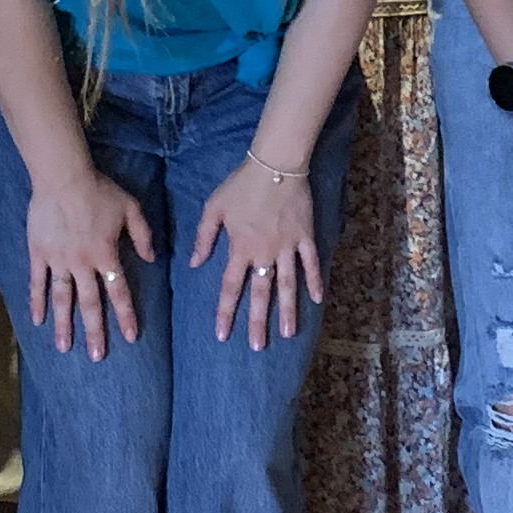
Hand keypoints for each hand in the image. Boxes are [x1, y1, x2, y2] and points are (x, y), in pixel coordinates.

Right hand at [22, 168, 156, 358]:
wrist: (63, 177)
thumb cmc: (99, 189)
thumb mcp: (131, 207)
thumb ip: (142, 234)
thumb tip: (153, 258)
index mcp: (106, 255)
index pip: (119, 292)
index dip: (125, 315)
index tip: (130, 337)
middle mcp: (82, 264)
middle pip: (90, 304)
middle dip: (94, 332)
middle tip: (97, 357)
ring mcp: (59, 261)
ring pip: (62, 300)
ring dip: (64, 325)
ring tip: (65, 348)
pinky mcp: (39, 254)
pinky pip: (37, 283)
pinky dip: (36, 302)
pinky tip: (36, 321)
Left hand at [190, 157, 324, 346]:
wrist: (275, 164)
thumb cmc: (241, 185)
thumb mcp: (214, 208)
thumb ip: (204, 237)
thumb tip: (195, 264)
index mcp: (240, 248)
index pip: (231, 287)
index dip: (226, 312)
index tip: (222, 335)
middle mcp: (264, 253)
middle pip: (261, 294)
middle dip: (258, 322)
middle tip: (258, 347)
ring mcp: (287, 246)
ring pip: (287, 284)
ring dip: (288, 310)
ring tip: (287, 333)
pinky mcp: (305, 236)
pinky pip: (311, 263)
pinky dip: (314, 281)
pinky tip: (317, 299)